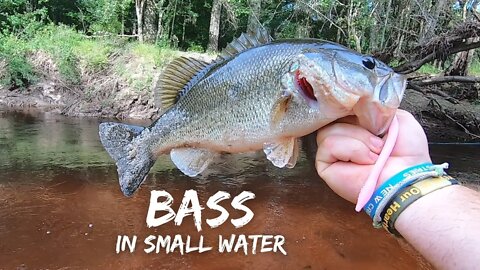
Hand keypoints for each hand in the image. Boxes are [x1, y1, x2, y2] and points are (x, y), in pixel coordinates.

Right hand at [315, 109, 431, 203]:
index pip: (340, 107)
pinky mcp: (324, 165)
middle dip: (358, 125)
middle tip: (379, 139)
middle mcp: (341, 136)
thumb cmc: (407, 153)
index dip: (350, 106)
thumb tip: (355, 104)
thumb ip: (376, 108)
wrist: (407, 177)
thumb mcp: (398, 118)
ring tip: (376, 152)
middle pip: (332, 116)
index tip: (365, 111)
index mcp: (355, 124)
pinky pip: (328, 144)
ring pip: (329, 130)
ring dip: (358, 139)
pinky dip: (351, 149)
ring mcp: (331, 152)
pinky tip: (366, 160)